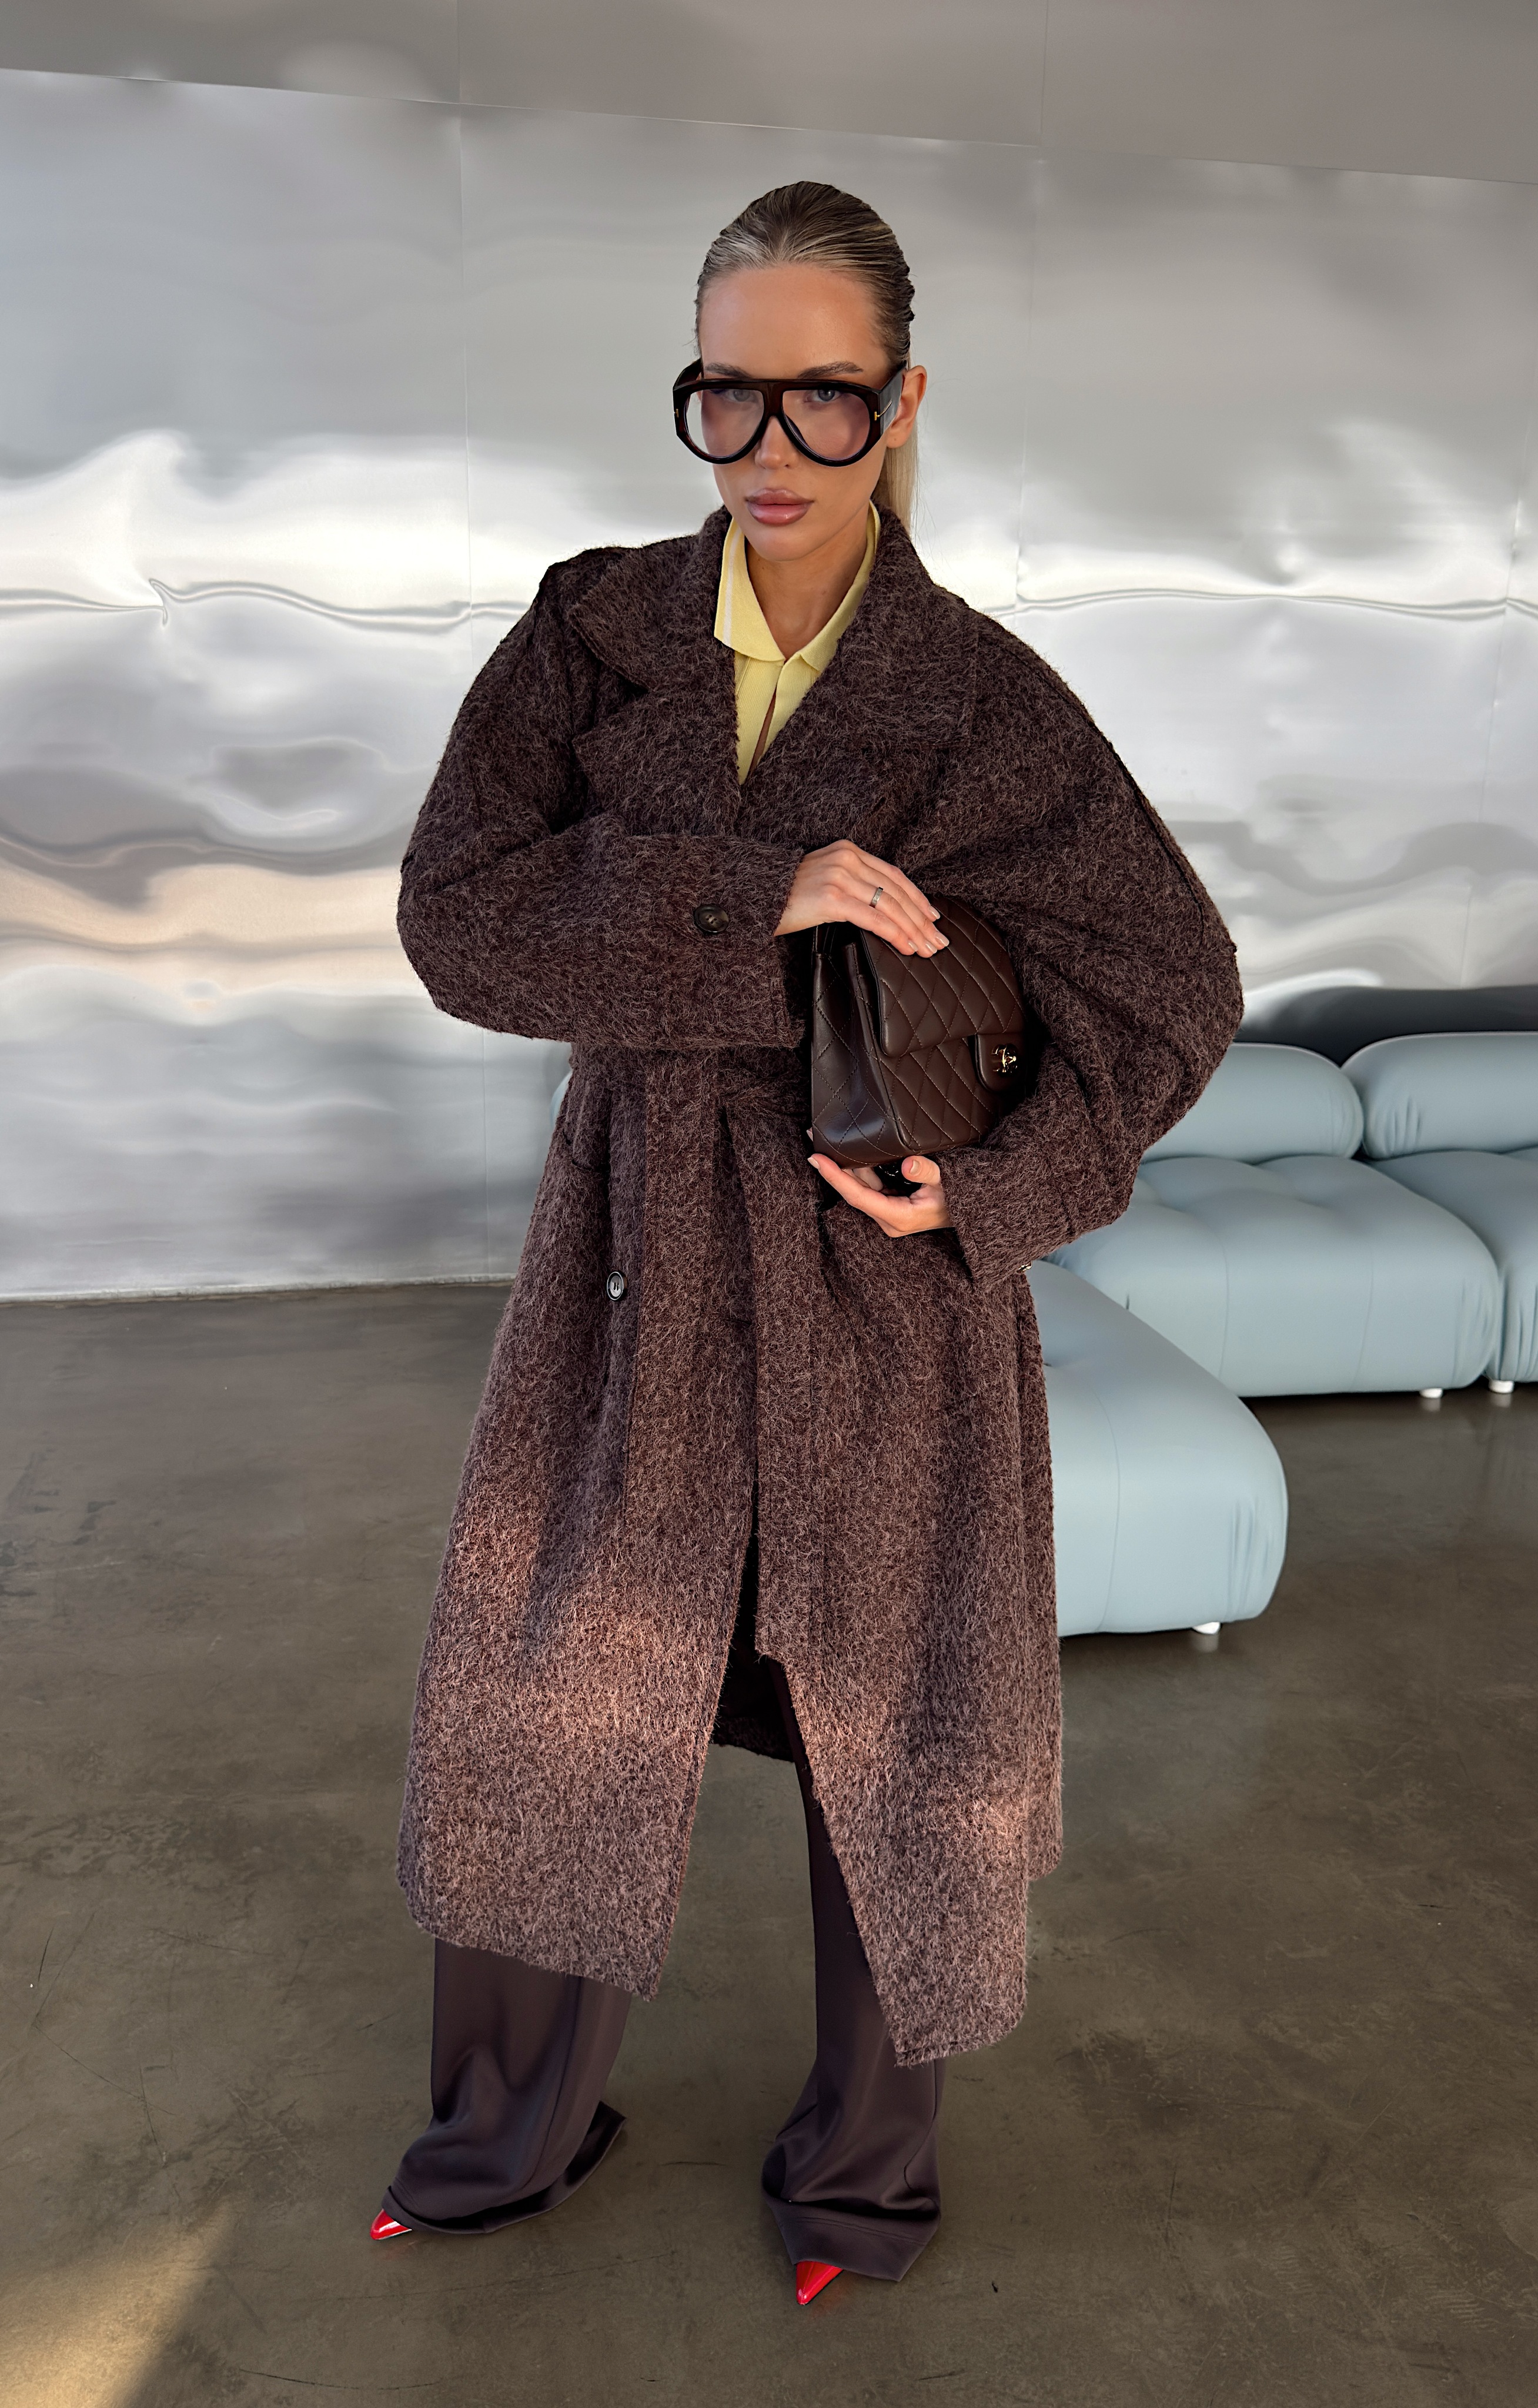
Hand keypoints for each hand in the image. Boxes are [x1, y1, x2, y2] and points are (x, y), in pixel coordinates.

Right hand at [774, 839, 948, 957]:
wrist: (754, 897)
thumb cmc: (786, 897)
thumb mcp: (823, 880)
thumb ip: (851, 884)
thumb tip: (880, 910)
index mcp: (848, 851)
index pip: (892, 875)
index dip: (916, 897)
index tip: (932, 917)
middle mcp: (847, 858)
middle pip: (896, 891)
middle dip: (921, 919)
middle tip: (937, 940)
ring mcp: (840, 877)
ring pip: (889, 905)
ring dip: (912, 930)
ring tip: (926, 949)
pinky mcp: (832, 898)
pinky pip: (872, 918)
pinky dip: (894, 933)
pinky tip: (906, 946)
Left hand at [807, 1151, 951, 1235]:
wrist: (970, 1214)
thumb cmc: (959, 1198)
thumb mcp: (946, 1181)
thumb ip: (926, 1172)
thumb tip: (907, 1164)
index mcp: (899, 1217)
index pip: (857, 1196)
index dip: (835, 1177)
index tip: (816, 1159)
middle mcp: (889, 1219)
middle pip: (854, 1190)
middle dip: (834, 1166)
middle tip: (815, 1138)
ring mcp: (889, 1214)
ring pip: (861, 1186)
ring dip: (846, 1165)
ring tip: (828, 1139)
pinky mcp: (891, 1206)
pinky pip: (871, 1186)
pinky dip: (860, 1168)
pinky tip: (850, 1151)